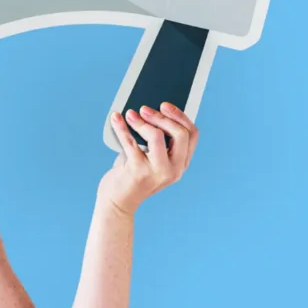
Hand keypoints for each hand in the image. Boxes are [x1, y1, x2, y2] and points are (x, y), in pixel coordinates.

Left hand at [99, 102, 198, 216]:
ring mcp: (157, 172)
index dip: (180, 116)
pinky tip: (116, 119)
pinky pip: (130, 142)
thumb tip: (149, 110)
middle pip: (179, 134)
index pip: (192, 135)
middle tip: (144, 108)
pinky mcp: (138, 172)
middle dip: (162, 116)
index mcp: (181, 164)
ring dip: (142, 121)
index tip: (165, 104)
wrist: (117, 202)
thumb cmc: (133, 175)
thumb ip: (156, 140)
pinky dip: (122, 127)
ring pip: (157, 136)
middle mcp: (174, 169)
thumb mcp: (151, 158)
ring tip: (130, 114)